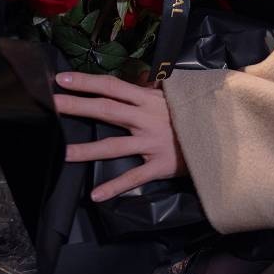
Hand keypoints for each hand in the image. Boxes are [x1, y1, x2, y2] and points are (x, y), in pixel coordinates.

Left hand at [51, 71, 187, 200]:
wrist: (222, 137)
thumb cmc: (194, 114)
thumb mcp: (175, 96)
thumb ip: (153, 90)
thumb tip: (137, 78)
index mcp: (149, 99)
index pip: (113, 86)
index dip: (87, 81)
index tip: (62, 78)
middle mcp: (147, 118)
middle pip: (106, 109)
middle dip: (77, 106)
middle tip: (50, 103)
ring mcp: (152, 142)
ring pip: (114, 146)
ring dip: (87, 150)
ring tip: (63, 152)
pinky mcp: (159, 165)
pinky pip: (134, 177)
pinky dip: (115, 187)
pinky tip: (95, 195)